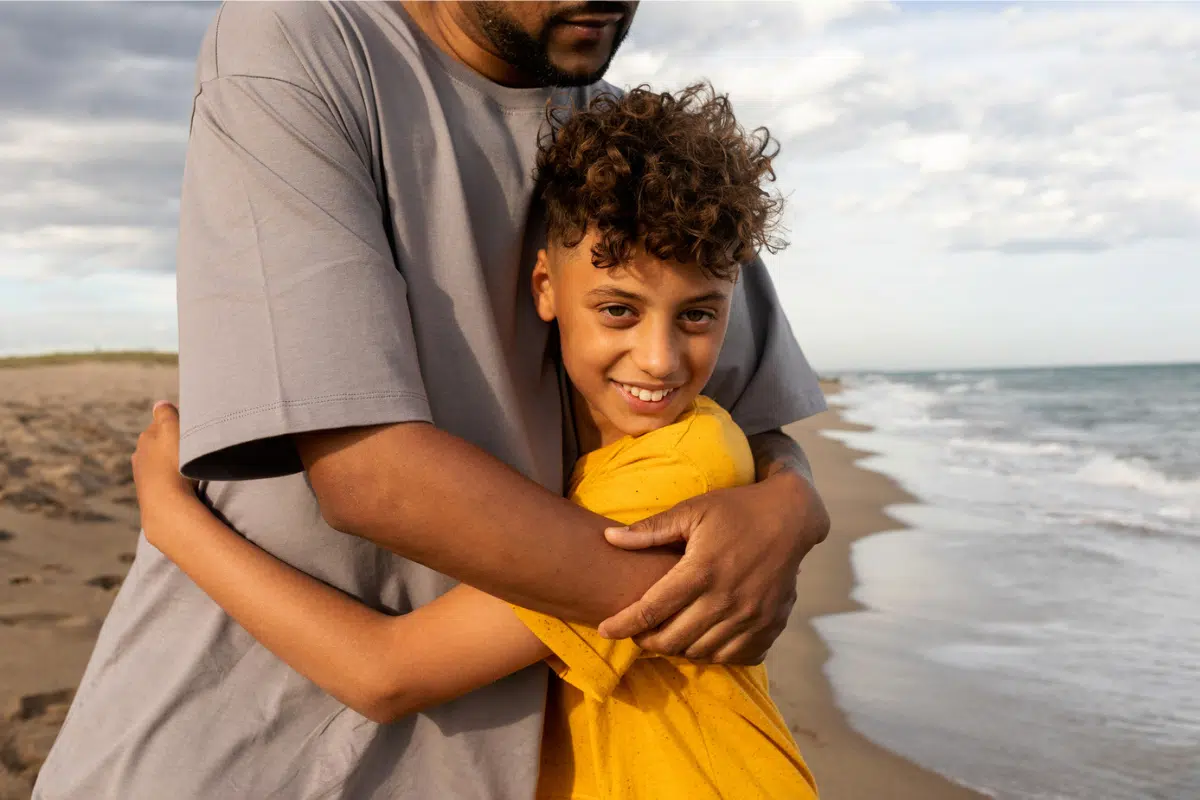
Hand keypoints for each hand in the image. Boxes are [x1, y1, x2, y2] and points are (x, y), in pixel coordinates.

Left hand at [132, 402, 198, 537]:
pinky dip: (171, 481)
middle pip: (158, 445)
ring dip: (171, 464)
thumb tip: (159, 403)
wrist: (166, 504)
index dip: (176, 424)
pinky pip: (162, 482)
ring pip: (159, 465)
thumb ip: (165, 413)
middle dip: (171, 445)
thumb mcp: (171, 429)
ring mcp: (143, 477)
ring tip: (189, 469)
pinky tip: (182, 485)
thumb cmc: (171, 463)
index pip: (161, 424)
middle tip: (191, 448)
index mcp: (145, 438)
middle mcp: (139, 457)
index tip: (191, 428)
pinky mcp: (149, 495)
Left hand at [598, 470, 828, 663]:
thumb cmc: (735, 510)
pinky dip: (712, 654)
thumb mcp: (692, 510)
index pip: (652, 609)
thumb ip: (651, 530)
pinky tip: (702, 639)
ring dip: (678, 648)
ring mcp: (750, 616)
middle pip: (673, 639)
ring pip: (701, 652)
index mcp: (702, 570)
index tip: (604, 630)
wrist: (791, 517)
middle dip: (647, 641)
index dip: (624, 625)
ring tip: (668, 634)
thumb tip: (608, 540)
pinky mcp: (769, 625)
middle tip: (638, 632)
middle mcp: (726, 599)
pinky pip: (733, 657)